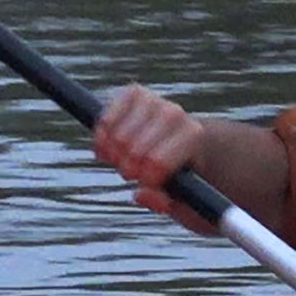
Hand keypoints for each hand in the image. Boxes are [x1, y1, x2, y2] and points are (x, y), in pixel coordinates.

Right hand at [92, 84, 216, 233]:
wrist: (190, 141)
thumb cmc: (188, 174)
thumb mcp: (184, 198)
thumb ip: (165, 201)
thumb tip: (139, 194)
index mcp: (193, 137)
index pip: (157, 161)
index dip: (146, 178)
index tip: (146, 183)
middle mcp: (175, 113)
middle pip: (135, 150)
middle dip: (129, 168)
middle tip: (132, 174)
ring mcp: (154, 100)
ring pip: (118, 137)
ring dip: (114, 154)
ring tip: (121, 161)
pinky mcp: (134, 94)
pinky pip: (107, 118)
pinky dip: (102, 136)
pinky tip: (107, 148)